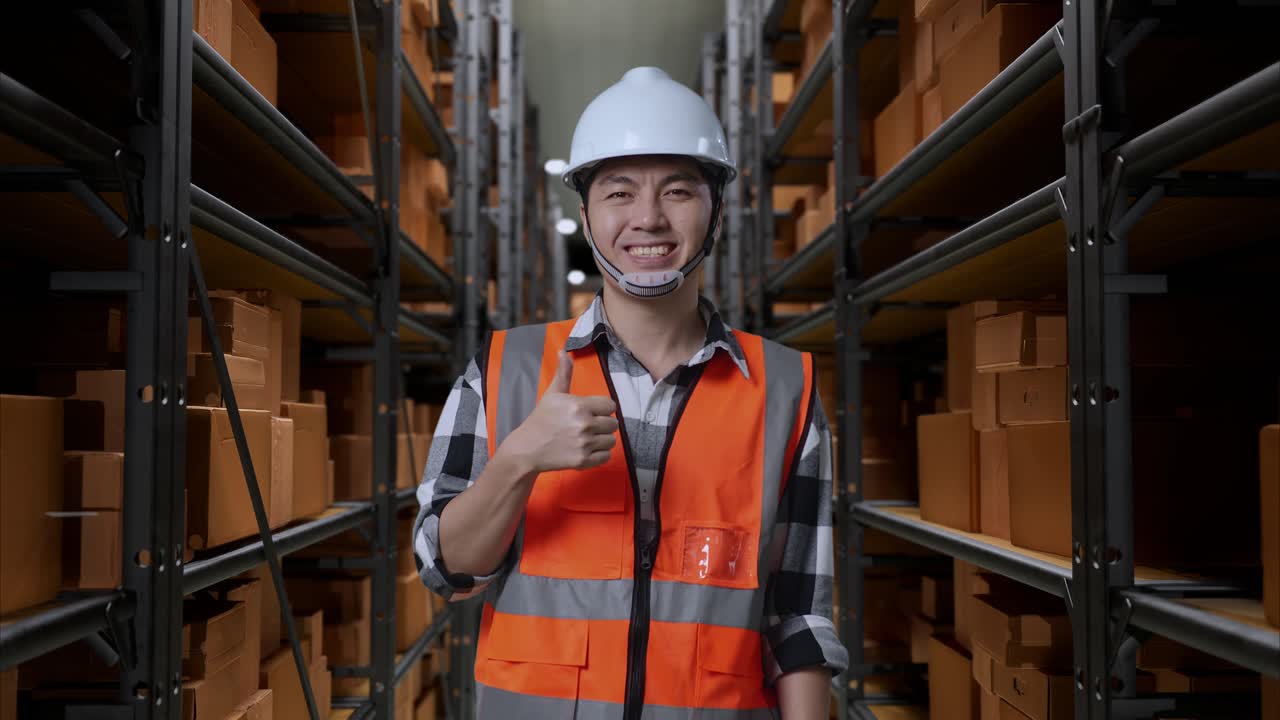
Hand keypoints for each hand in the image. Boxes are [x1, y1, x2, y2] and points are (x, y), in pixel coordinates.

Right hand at [499, 350, 618, 474]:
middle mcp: (584, 424)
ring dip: (602, 440)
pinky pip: (606, 456)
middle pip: (613, 424)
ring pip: (611, 440)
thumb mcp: (552, 394)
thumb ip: (563, 373)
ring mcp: (584, 444)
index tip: (591, 412)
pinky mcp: (583, 461)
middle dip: (602, 424)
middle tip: (587, 426)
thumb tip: (563, 351)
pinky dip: (599, 454)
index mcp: (579, 405)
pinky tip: (586, 449)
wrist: (527, 448)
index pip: (610, 406)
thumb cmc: (541, 419)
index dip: (602, 409)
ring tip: (587, 438)